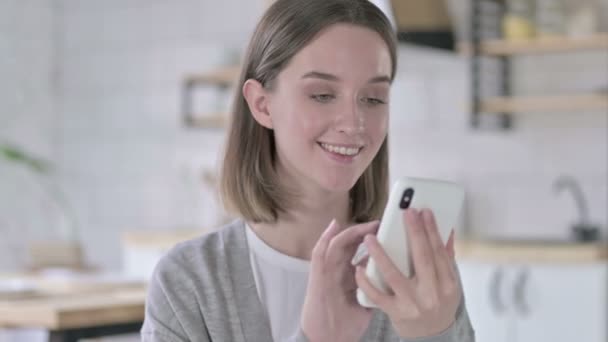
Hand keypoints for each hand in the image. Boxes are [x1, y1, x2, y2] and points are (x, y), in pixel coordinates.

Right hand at [300, 219, 378, 341]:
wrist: (328, 340)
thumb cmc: (345, 325)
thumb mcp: (365, 303)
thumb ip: (375, 289)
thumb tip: (394, 280)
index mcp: (347, 276)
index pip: (359, 252)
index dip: (371, 241)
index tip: (387, 233)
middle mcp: (336, 271)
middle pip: (349, 244)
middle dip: (364, 231)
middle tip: (380, 224)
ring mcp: (326, 272)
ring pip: (337, 244)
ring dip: (351, 232)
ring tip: (366, 225)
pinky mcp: (317, 276)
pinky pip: (319, 253)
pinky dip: (325, 238)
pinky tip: (334, 226)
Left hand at [355, 209, 460, 338]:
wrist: (432, 337)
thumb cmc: (439, 305)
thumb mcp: (450, 285)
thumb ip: (447, 259)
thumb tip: (447, 231)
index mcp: (447, 284)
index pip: (439, 252)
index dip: (432, 230)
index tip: (424, 212)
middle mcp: (431, 293)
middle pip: (422, 257)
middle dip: (414, 232)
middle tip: (405, 212)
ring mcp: (412, 303)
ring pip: (394, 274)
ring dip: (380, 254)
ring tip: (370, 238)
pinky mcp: (395, 312)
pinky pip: (377, 294)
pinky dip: (366, 281)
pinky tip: (359, 267)